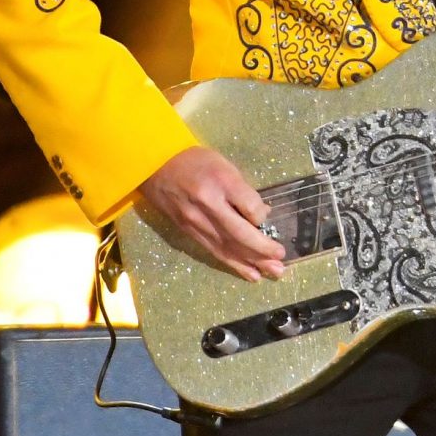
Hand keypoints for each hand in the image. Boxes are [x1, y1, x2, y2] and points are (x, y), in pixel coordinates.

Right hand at [135, 145, 286, 281]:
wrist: (154, 166)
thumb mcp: (224, 165)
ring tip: (274, 272)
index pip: (248, 206)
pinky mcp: (189, 232)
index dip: (262, 216)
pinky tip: (250, 273)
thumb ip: (243, 190)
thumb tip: (262, 214)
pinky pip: (215, 251)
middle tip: (281, 259)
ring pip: (228, 247)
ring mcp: (196, 221)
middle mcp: (208, 205)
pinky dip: (234, 264)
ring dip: (252, 262)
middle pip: (239, 233)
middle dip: (262, 249)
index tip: (268, 217)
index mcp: (220, 182)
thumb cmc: (196, 162)